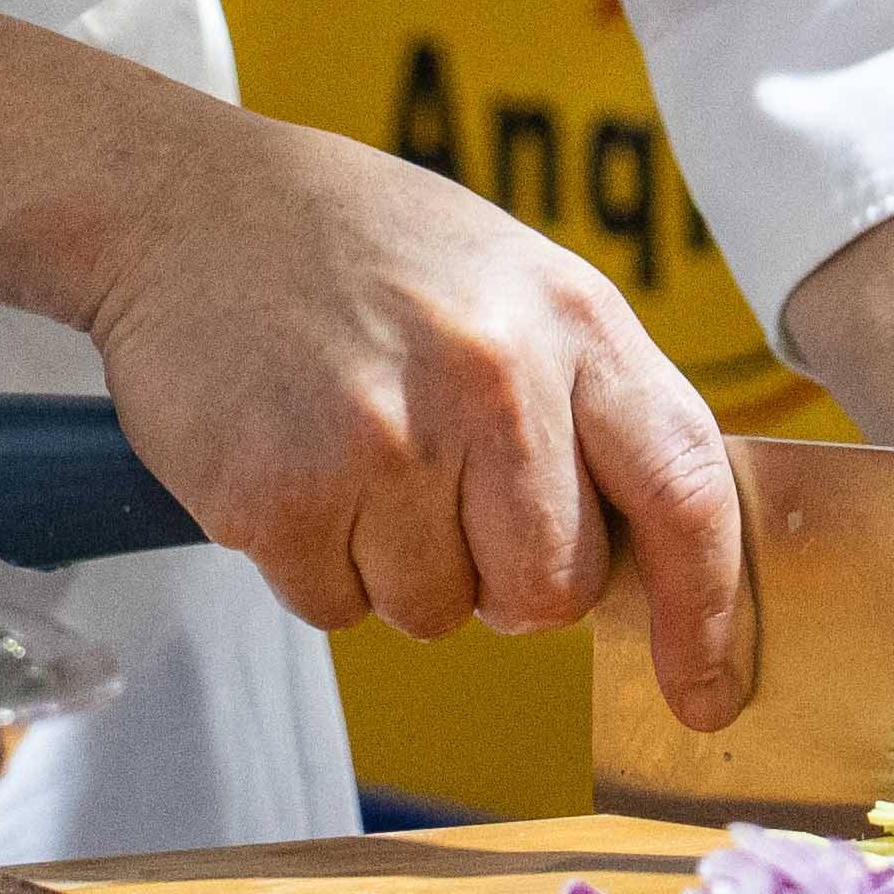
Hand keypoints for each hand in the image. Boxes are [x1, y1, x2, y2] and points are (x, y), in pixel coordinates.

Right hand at [68, 106, 748, 718]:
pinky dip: (314, 562)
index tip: (707, 692)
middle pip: (552, 592)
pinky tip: (296, 459)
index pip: (683, 493)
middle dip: (507, 580)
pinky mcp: (279, 495)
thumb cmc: (364, 249)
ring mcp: (382, 440)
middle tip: (447, 495)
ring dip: (398, 564)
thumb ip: (588, 406)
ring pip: (436, 613)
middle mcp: (491, 378)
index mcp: (571, 319)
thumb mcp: (514, 283)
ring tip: (356, 448)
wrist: (186, 201)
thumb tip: (647, 568)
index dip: (707, 612)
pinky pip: (335, 609)